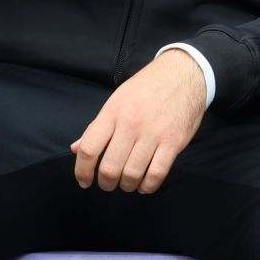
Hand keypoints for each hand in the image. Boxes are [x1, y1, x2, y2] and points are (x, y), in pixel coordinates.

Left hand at [70, 49, 207, 192]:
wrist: (183, 73)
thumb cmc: (148, 87)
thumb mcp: (118, 100)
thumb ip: (96, 126)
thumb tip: (76, 148)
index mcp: (113, 111)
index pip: (89, 149)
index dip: (82, 171)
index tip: (85, 181)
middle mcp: (131, 123)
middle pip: (110, 168)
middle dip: (106, 183)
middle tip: (109, 183)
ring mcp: (154, 133)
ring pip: (132, 174)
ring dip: (127, 186)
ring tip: (128, 183)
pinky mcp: (174, 141)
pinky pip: (157, 174)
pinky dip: (148, 186)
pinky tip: (145, 183)